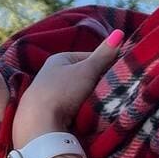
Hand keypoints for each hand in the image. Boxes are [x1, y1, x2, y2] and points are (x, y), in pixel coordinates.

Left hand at [12, 30, 123, 147]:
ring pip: (78, 93)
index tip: (117, 76)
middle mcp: (51, 73)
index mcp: (59, 58)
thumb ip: (103, 54)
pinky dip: (80, 111)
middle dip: (97, 83)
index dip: (105, 65)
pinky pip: (71, 107)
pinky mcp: (48, 111)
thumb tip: (120, 32)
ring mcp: (48, 93)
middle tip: (111, 91)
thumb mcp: (87, 70)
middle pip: (83, 76)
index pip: (89, 57)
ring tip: (100, 105)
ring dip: (89, 99)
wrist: (38, 124)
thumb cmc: (63, 91)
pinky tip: (86, 116)